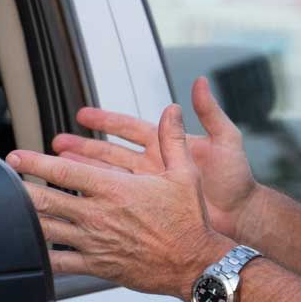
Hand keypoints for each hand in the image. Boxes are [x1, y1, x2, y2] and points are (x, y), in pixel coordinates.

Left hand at [8, 104, 231, 297]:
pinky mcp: (97, 265)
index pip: (66, 172)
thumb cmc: (189, 220)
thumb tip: (172, 110)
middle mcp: (99, 215)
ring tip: (4, 213)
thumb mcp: (184, 174)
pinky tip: (28, 253)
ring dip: (25, 220)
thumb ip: (172, 140)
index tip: (16, 157)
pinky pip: (62, 263)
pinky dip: (41, 258)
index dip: (36, 163)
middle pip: (48, 200)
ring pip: (49, 230)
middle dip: (21, 190)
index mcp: (115, 189)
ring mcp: (95, 242)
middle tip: (2, 182)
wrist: (194, 263)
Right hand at [49, 76, 262, 238]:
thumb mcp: (226, 142)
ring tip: (57, 169)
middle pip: (109, 154)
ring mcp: (150, 192)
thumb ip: (210, 113)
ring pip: (107, 181)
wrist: (243, 219)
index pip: (129, 128)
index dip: (105, 121)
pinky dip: (99, 204)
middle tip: (57, 144)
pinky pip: (119, 207)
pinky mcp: (150, 213)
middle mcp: (154, 167)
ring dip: (83, 175)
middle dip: (82, 148)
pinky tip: (78, 203)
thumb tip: (200, 82)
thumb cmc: (237, 182)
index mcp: (167, 148)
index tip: (82, 115)